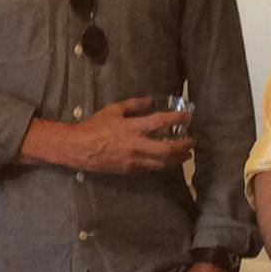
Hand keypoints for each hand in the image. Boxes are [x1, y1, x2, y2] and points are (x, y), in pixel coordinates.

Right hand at [65, 97, 193, 174]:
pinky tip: (168, 161)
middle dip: (184, 146)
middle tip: (192, 142)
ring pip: (163, 163)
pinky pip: (152, 168)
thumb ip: (134, 104)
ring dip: (178, 158)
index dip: (178, 119)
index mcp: (133, 127)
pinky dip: (163, 164)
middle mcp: (136, 145)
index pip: (161, 122)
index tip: (188, 117)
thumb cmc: (94, 126)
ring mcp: (134, 160)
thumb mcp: (113, 110)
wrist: (78, 148)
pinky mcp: (130, 170)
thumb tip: (151, 101)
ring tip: (186, 154)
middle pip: (168, 149)